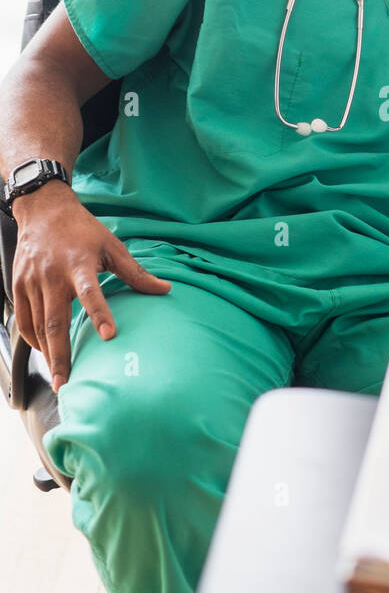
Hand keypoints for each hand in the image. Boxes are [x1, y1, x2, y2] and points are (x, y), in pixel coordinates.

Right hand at [11, 183, 171, 390]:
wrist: (44, 210)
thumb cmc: (82, 230)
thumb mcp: (112, 246)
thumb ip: (136, 273)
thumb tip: (166, 290)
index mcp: (79, 263)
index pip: (91, 292)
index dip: (100, 314)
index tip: (109, 336)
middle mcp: (53, 274)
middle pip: (55, 320)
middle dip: (60, 355)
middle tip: (66, 382)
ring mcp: (32, 281)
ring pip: (37, 324)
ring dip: (47, 353)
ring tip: (58, 376)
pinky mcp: (19, 285)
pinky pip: (23, 319)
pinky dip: (33, 338)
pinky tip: (44, 352)